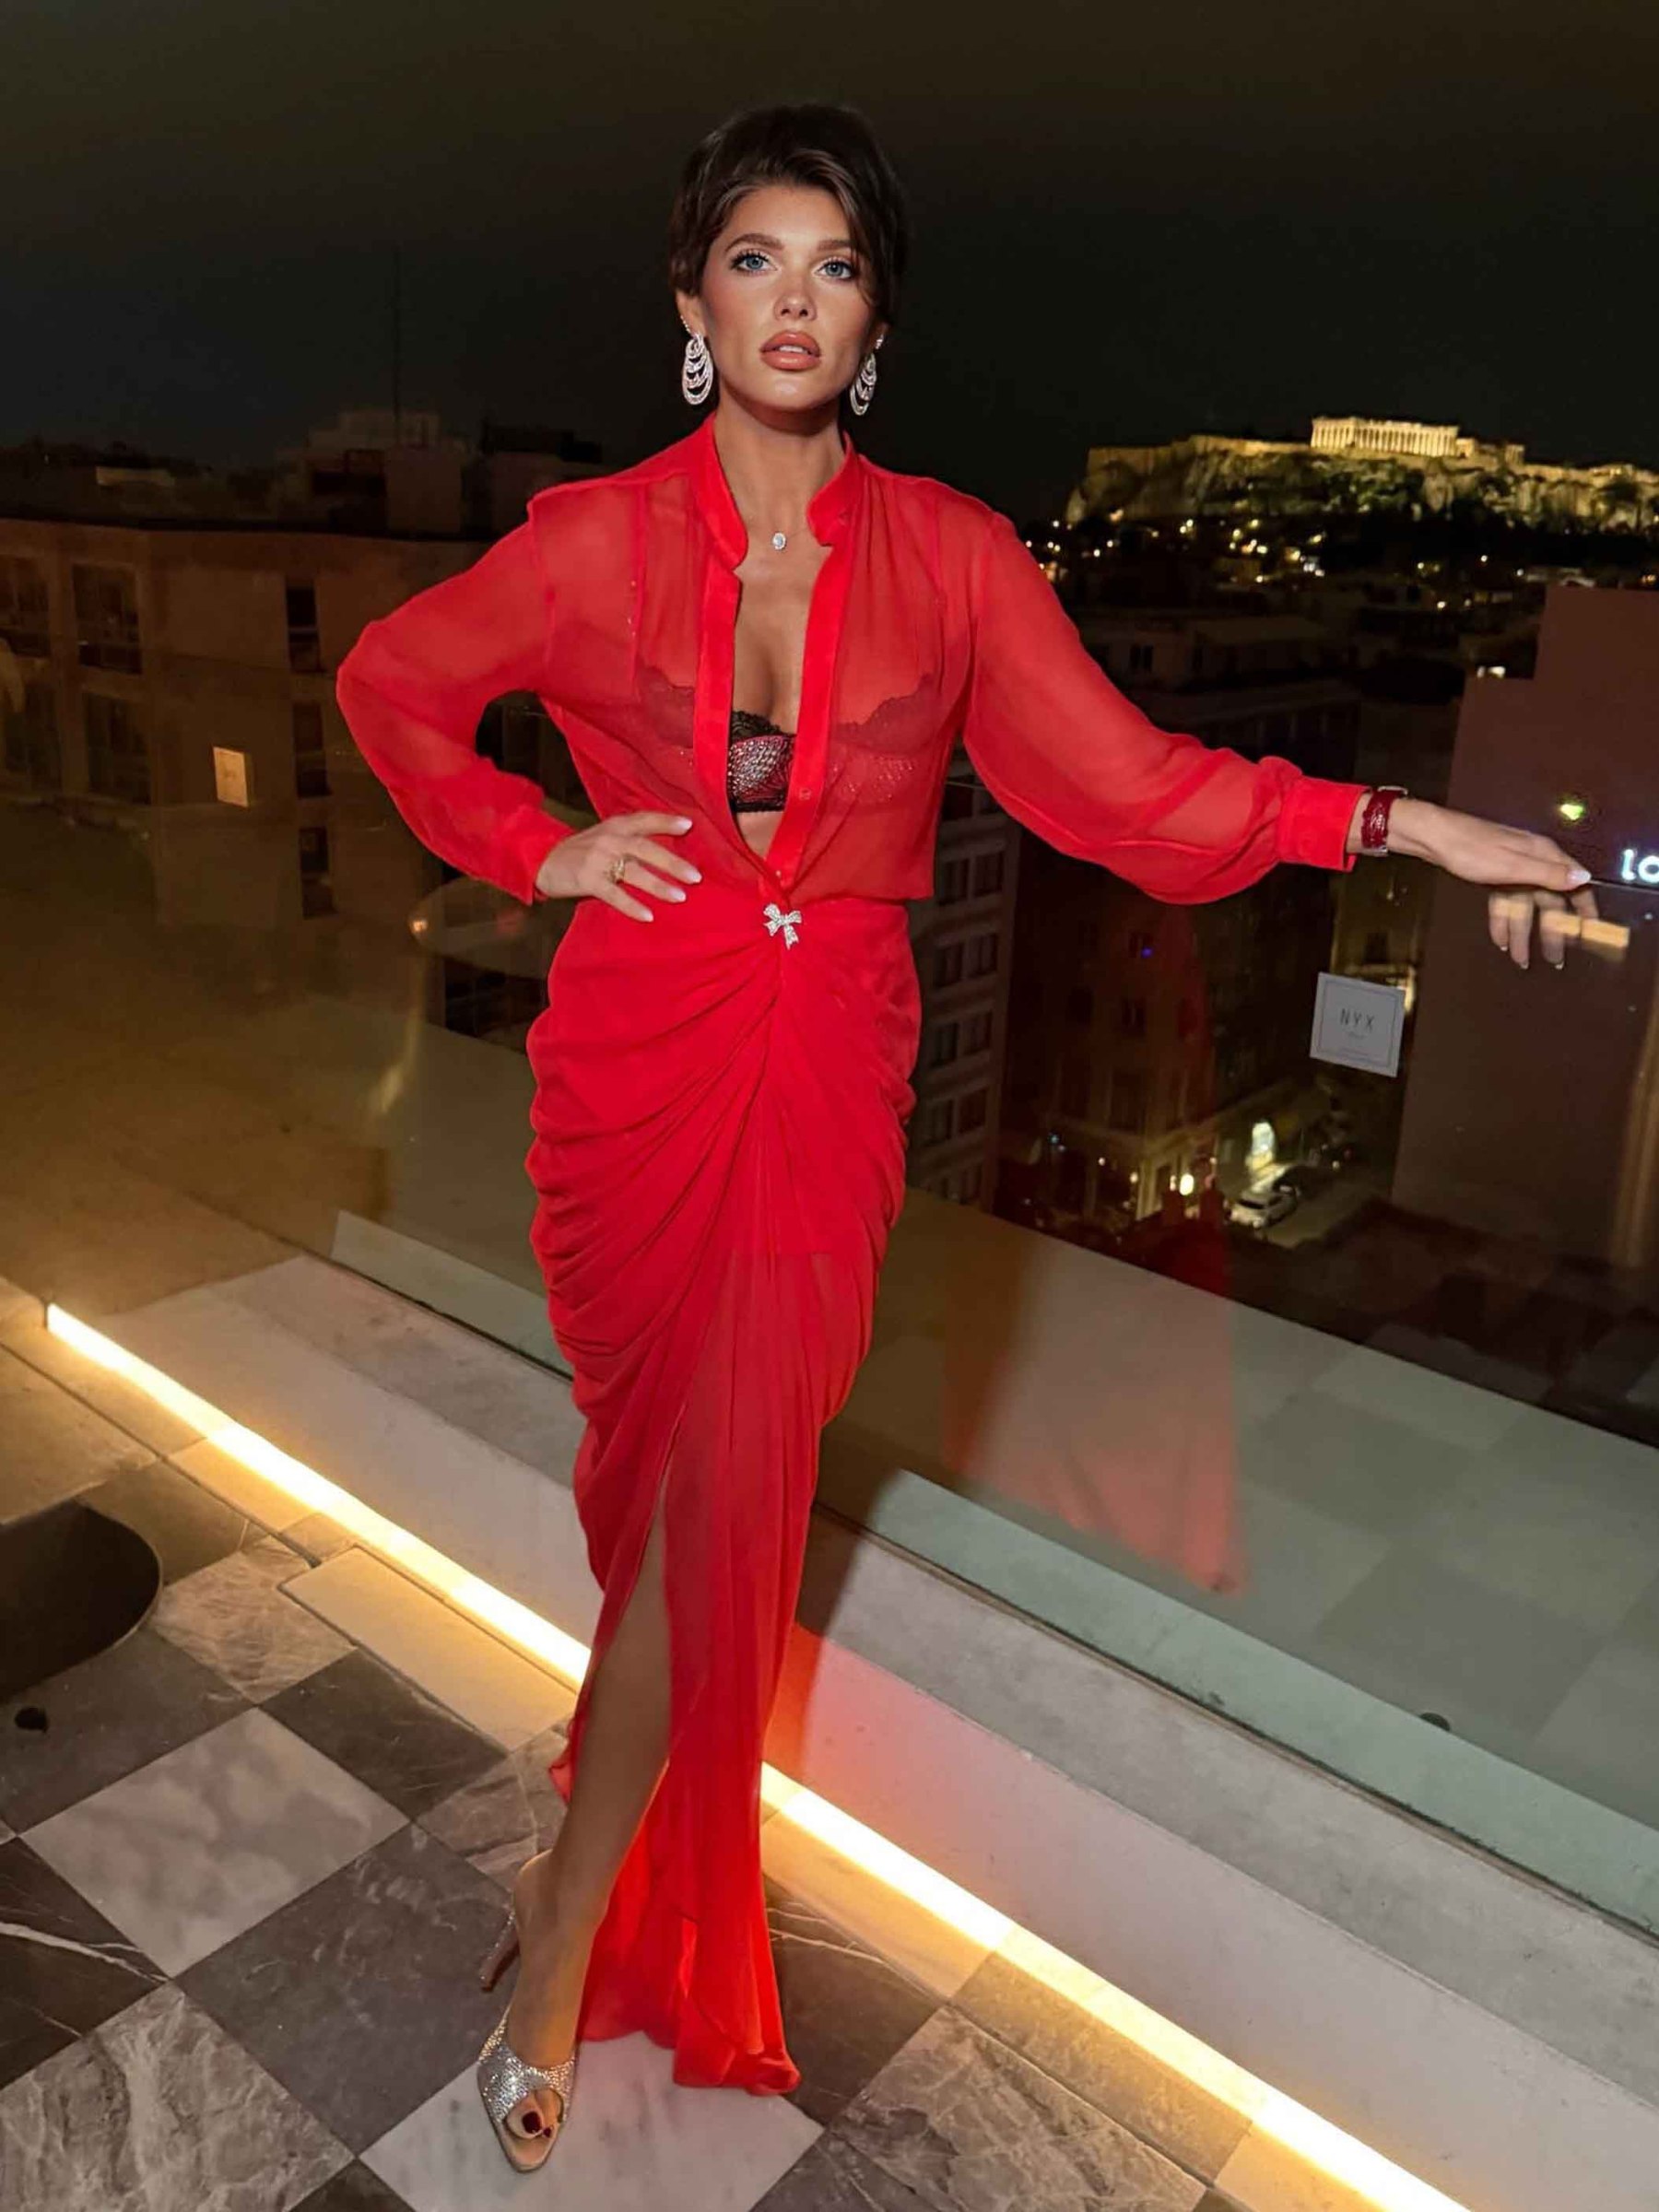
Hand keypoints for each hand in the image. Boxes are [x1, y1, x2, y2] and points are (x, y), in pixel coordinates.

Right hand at [533, 810, 700, 920]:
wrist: (543, 860)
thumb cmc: (581, 851)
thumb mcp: (605, 836)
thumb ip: (631, 838)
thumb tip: (668, 852)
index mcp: (616, 825)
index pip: (645, 819)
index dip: (666, 821)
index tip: (689, 825)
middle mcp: (609, 839)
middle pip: (646, 848)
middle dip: (672, 863)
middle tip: (695, 877)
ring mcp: (598, 859)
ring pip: (634, 871)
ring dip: (658, 885)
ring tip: (679, 897)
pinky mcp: (587, 879)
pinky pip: (614, 894)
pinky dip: (632, 905)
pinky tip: (648, 916)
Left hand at [1385, 797, 1598, 971]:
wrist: (1434, 838)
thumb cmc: (1472, 849)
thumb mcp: (1513, 864)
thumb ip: (1548, 873)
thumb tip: (1584, 878)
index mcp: (1543, 855)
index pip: (1574, 883)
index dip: (1584, 907)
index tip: (1590, 931)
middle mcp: (1532, 861)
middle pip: (1548, 901)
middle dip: (1551, 932)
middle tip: (1555, 960)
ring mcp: (1512, 868)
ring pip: (1523, 907)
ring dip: (1523, 934)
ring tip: (1522, 961)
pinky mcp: (1494, 874)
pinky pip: (1504, 903)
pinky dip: (1503, 922)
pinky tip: (1500, 942)